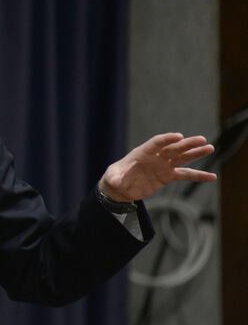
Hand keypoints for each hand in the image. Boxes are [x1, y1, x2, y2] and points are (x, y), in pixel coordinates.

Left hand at [99, 133, 215, 201]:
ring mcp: (163, 166)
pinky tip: (212, 176)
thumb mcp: (112, 178)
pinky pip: (185, 175)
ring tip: (210, 148)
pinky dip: (198, 175)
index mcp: (142, 153)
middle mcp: (155, 157)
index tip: (179, 136)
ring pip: (182, 158)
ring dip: (195, 153)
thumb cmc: (114, 178)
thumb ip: (116, 178)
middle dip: (187, 144)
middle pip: (173, 148)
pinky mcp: (167, 176)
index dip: (167, 139)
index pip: (156, 143)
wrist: (120, 188)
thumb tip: (116, 182)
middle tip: (202, 140)